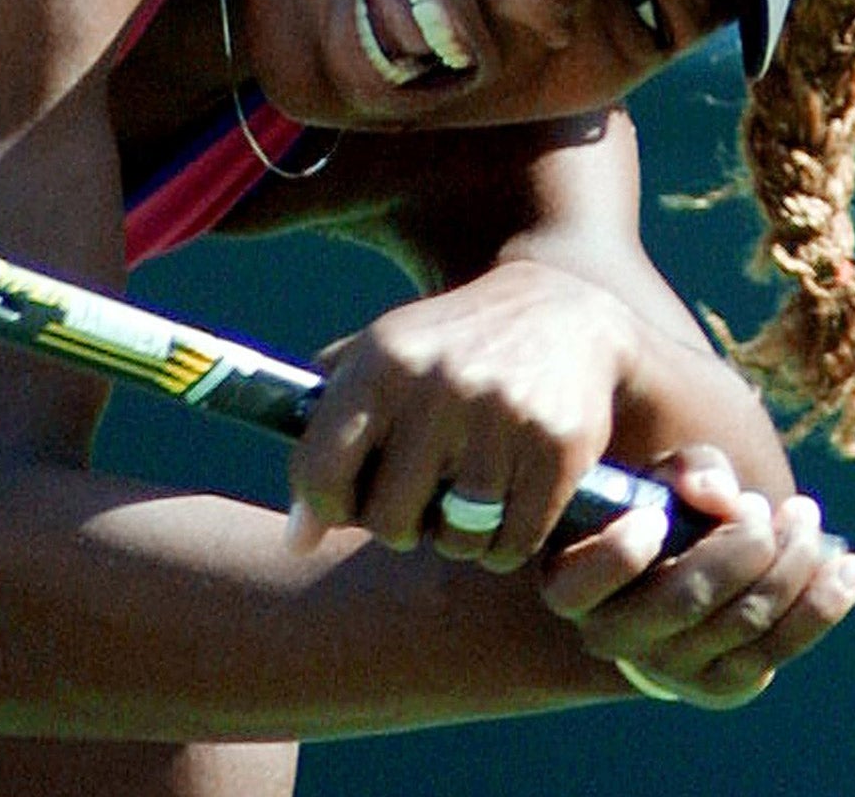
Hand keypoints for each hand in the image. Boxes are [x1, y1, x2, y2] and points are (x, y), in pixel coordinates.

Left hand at [285, 261, 641, 569]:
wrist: (556, 310)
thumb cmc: (444, 351)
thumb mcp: (377, 360)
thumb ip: (325, 438)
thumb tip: (298, 542)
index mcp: (380, 363)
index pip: (322, 472)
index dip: (324, 508)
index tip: (345, 507)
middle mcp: (437, 386)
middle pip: (390, 520)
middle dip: (399, 526)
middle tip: (417, 506)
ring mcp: (501, 417)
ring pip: (458, 540)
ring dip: (458, 539)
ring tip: (463, 506)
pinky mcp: (557, 447)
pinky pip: (515, 542)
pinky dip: (506, 544)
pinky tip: (506, 511)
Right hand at [540, 446, 854, 707]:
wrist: (667, 581)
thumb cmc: (656, 514)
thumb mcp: (655, 483)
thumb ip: (684, 472)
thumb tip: (720, 493)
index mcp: (572, 584)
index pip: (587, 580)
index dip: (623, 550)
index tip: (658, 513)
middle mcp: (612, 637)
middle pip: (686, 598)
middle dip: (740, 546)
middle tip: (762, 507)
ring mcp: (669, 669)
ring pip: (744, 621)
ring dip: (790, 564)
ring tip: (805, 517)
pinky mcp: (721, 686)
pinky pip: (782, 648)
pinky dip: (823, 604)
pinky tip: (849, 568)